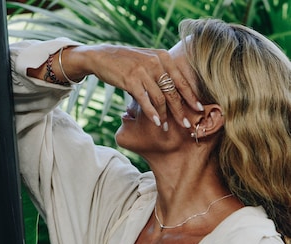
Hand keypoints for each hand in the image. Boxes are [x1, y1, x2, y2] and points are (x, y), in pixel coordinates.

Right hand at [70, 44, 202, 128]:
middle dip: (181, 111)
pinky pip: (145, 101)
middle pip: (173, 92)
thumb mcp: (148, 61)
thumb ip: (162, 72)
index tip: (199, 109)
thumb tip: (175, 90)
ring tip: (167, 127)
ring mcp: (143, 71)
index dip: (192, 97)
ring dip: (165, 115)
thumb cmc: (128, 62)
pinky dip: (152, 113)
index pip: (182, 80)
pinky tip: (157, 123)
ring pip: (160, 98)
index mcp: (163, 57)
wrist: (103, 57)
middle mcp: (156, 62)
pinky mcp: (131, 80)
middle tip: (188, 125)